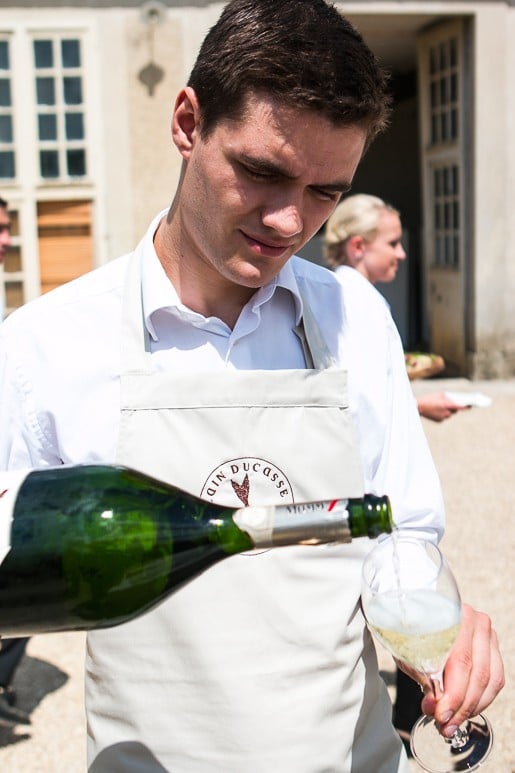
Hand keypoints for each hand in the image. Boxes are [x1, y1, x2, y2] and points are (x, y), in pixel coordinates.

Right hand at [416, 391, 467, 421]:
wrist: (419, 407)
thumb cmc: (429, 398)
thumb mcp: (440, 394)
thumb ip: (449, 397)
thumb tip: (455, 400)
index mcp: (447, 405)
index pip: (460, 407)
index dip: (466, 407)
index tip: (471, 405)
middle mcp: (446, 413)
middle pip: (455, 411)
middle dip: (455, 407)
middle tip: (456, 404)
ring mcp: (442, 418)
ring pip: (449, 414)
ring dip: (448, 410)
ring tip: (443, 406)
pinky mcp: (439, 421)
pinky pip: (444, 417)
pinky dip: (443, 414)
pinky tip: (438, 410)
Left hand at [420, 603, 503, 736]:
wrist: (417, 614)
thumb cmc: (412, 630)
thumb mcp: (409, 651)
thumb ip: (423, 677)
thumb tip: (432, 706)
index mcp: (453, 616)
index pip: (460, 663)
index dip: (453, 696)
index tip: (440, 715)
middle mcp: (475, 621)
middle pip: (477, 674)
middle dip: (461, 707)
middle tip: (445, 725)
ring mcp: (487, 634)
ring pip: (490, 680)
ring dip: (472, 707)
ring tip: (453, 721)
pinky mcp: (492, 646)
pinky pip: (496, 679)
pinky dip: (482, 699)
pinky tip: (466, 709)